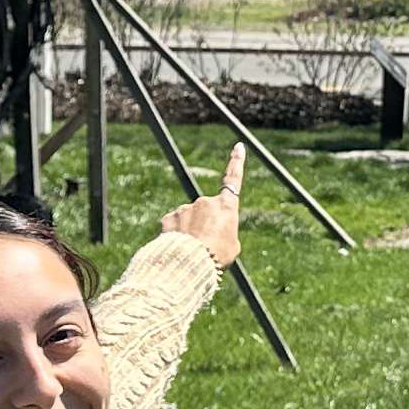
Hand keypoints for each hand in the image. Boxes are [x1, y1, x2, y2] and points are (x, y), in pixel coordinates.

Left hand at [162, 145, 245, 268]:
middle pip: (207, 211)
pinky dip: (176, 236)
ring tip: (193, 251)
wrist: (191, 262)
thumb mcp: (232, 246)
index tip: (238, 146)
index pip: (233, 179)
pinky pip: (174, 226)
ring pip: (188, 220)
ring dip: (190, 233)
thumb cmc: (218, 255)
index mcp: (226, 206)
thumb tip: (214, 232)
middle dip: (205, 225)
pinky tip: (179, 249)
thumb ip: (225, 233)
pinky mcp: (170, 217)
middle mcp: (205, 201)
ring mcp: (186, 208)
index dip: (236, 162)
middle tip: (207, 246)